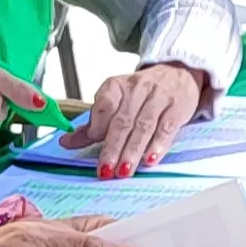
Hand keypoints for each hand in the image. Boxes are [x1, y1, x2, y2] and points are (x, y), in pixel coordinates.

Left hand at [67, 61, 208, 179]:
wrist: (180, 74)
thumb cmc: (144, 93)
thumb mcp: (117, 102)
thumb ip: (94, 124)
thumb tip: (66, 142)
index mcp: (117, 86)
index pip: (105, 103)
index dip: (98, 124)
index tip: (93, 139)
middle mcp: (138, 89)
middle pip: (123, 121)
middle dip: (113, 147)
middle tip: (105, 170)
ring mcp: (159, 98)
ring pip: (143, 127)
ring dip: (132, 151)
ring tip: (123, 171)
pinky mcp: (177, 108)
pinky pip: (166, 129)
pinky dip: (158, 145)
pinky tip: (150, 160)